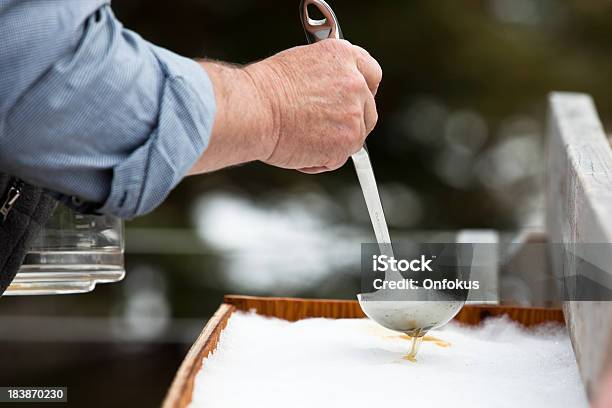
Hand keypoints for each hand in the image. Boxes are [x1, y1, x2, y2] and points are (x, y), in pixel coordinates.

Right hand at [189, 39, 381, 174]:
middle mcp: (355, 82)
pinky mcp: (349, 141)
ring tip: (300, 139)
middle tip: (323, 130)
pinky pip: (338, 158)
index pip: (371, 75)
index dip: (363, 92)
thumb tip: (331, 98)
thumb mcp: (301, 66)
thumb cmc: (264, 91)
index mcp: (343, 55)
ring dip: (331, 144)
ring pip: (354, 138)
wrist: (253, 109)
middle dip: (350, 124)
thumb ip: (327, 79)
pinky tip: (298, 150)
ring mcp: (355, 112)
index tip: (354, 103)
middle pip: (368, 111)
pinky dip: (320, 161)